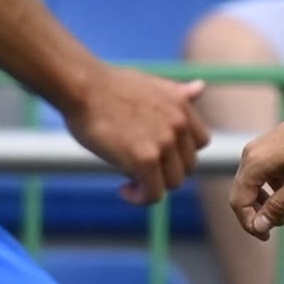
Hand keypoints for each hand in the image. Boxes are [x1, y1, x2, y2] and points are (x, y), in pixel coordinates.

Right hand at [63, 65, 206, 204]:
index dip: (180, 153)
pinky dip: (140, 198)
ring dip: (152, 185)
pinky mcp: (145, 160)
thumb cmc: (108, 86)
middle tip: (139, 168)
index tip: (157, 154)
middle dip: (165, 171)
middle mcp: (179, 124)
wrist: (82, 86)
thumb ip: (177, 94)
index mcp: (182, 105)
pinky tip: (123, 190)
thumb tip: (200, 87)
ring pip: (173, 183)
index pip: (201, 142)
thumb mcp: (150, 85)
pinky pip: (154, 194)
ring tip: (129, 178)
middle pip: (188, 166)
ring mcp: (164, 142)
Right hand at [231, 105, 283, 239]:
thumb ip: (278, 205)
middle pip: (242, 194)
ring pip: (253, 185)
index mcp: (254, 164)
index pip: (239, 202)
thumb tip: (259, 226)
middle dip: (257, 215)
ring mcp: (258, 150)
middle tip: (275, 230)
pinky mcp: (268, 148)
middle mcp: (250, 156)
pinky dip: (273, 189)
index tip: (266, 236)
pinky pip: (263, 175)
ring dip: (266, 203)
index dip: (249, 223)